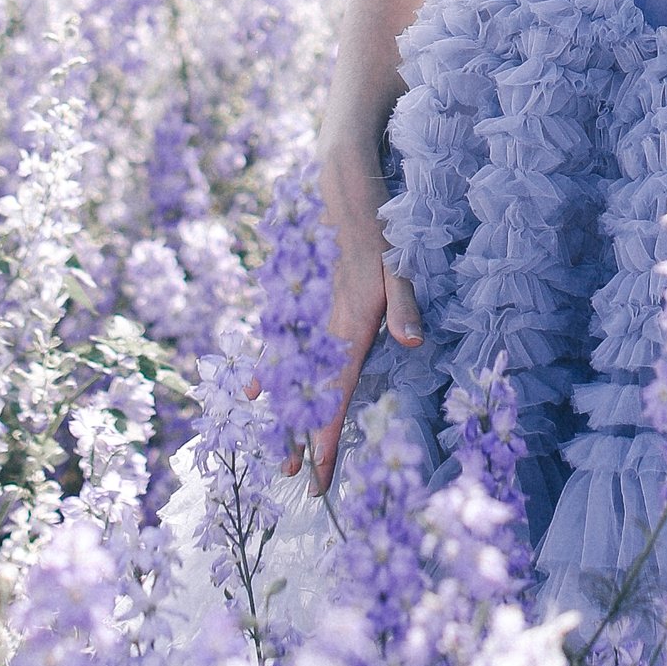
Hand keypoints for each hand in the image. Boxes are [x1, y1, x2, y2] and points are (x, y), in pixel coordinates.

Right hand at [304, 132, 422, 491]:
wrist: (342, 186)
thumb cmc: (380, 228)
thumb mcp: (399, 266)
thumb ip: (403, 304)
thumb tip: (411, 343)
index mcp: (349, 326)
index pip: (337, 395)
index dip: (327, 438)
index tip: (317, 478)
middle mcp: (324, 327)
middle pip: (309, 394)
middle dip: (301, 437)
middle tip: (293, 479)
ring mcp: (310, 315)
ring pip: (291, 376)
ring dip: (285, 413)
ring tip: (275, 450)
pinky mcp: (305, 302)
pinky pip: (282, 345)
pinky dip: (270, 369)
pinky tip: (255, 390)